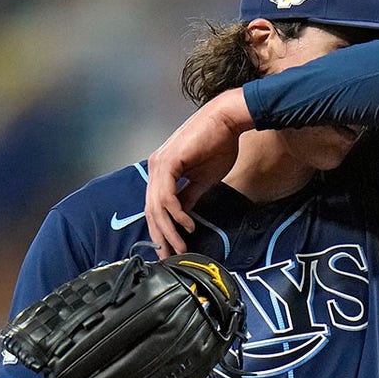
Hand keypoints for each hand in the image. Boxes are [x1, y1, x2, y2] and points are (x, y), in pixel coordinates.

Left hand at [145, 88, 252, 257]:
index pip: (154, 207)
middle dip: (161, 237)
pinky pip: (167, 197)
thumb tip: (183, 216)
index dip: (161, 230)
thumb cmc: (219, 144)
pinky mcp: (168, 163)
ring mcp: (160, 164)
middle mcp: (156, 167)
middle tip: (171, 256)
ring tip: (180, 247)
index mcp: (162, 171)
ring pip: (156, 207)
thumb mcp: (203, 179)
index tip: (170, 249)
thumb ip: (189, 196)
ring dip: (169, 230)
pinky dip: (176, 214)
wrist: (227, 121)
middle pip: (151, 210)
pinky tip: (187, 225)